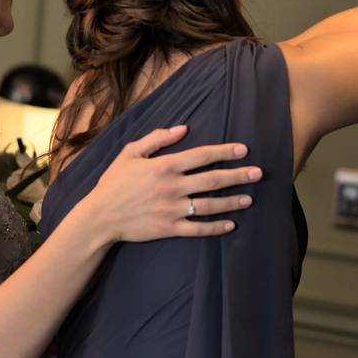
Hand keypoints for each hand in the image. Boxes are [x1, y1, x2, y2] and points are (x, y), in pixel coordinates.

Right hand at [84, 125, 259, 242]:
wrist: (99, 216)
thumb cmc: (114, 182)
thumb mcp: (130, 152)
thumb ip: (157, 138)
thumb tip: (183, 128)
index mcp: (164, 166)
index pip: (201, 156)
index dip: (224, 152)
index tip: (243, 150)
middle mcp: (172, 187)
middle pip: (212, 180)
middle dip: (238, 176)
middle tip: (258, 173)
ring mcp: (172, 210)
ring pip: (209, 205)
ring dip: (232, 201)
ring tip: (250, 198)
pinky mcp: (169, 229)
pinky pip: (198, 229)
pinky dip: (216, 227)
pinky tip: (231, 224)